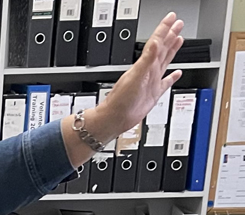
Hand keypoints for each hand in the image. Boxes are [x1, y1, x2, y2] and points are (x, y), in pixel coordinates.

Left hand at [91, 13, 184, 138]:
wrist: (115, 117)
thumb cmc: (121, 99)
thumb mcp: (135, 76)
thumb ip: (146, 59)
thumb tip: (155, 43)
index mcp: (145, 65)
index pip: (157, 41)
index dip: (164, 29)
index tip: (172, 17)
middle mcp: (148, 71)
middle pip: (163, 48)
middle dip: (171, 35)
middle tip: (178, 23)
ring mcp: (151, 81)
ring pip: (165, 61)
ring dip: (172, 50)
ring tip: (179, 39)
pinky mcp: (154, 93)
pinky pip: (166, 82)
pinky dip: (172, 77)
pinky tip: (177, 73)